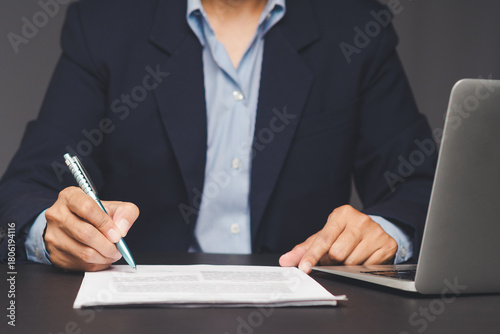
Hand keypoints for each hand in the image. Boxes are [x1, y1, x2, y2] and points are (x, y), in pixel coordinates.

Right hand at [44, 187, 138, 270]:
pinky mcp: (54, 254)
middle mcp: (57, 215)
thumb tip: (121, 230)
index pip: (87, 208)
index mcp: (70, 197)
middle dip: (107, 245)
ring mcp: (53, 235)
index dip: (105, 223)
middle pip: (85, 233)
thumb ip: (125, 212)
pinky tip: (102, 258)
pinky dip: (96, 264)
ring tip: (112, 254)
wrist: (75, 224)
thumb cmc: (95, 214)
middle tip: (117, 248)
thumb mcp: (113, 206)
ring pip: (83, 252)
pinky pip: (80, 264)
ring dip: (104, 257)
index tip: (117, 234)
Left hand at [279, 205, 396, 273]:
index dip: (312, 256)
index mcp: (342, 214)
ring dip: (346, 266)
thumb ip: (304, 249)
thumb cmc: (344, 233)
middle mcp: (360, 220)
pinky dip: (361, 268)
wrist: (373, 230)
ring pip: (352, 262)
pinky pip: (367, 267)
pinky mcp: (387, 244)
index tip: (305, 268)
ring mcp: (376, 231)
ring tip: (348, 256)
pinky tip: (362, 258)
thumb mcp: (324, 236)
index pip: (324, 239)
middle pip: (337, 253)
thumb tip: (285, 260)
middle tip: (334, 257)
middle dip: (332, 261)